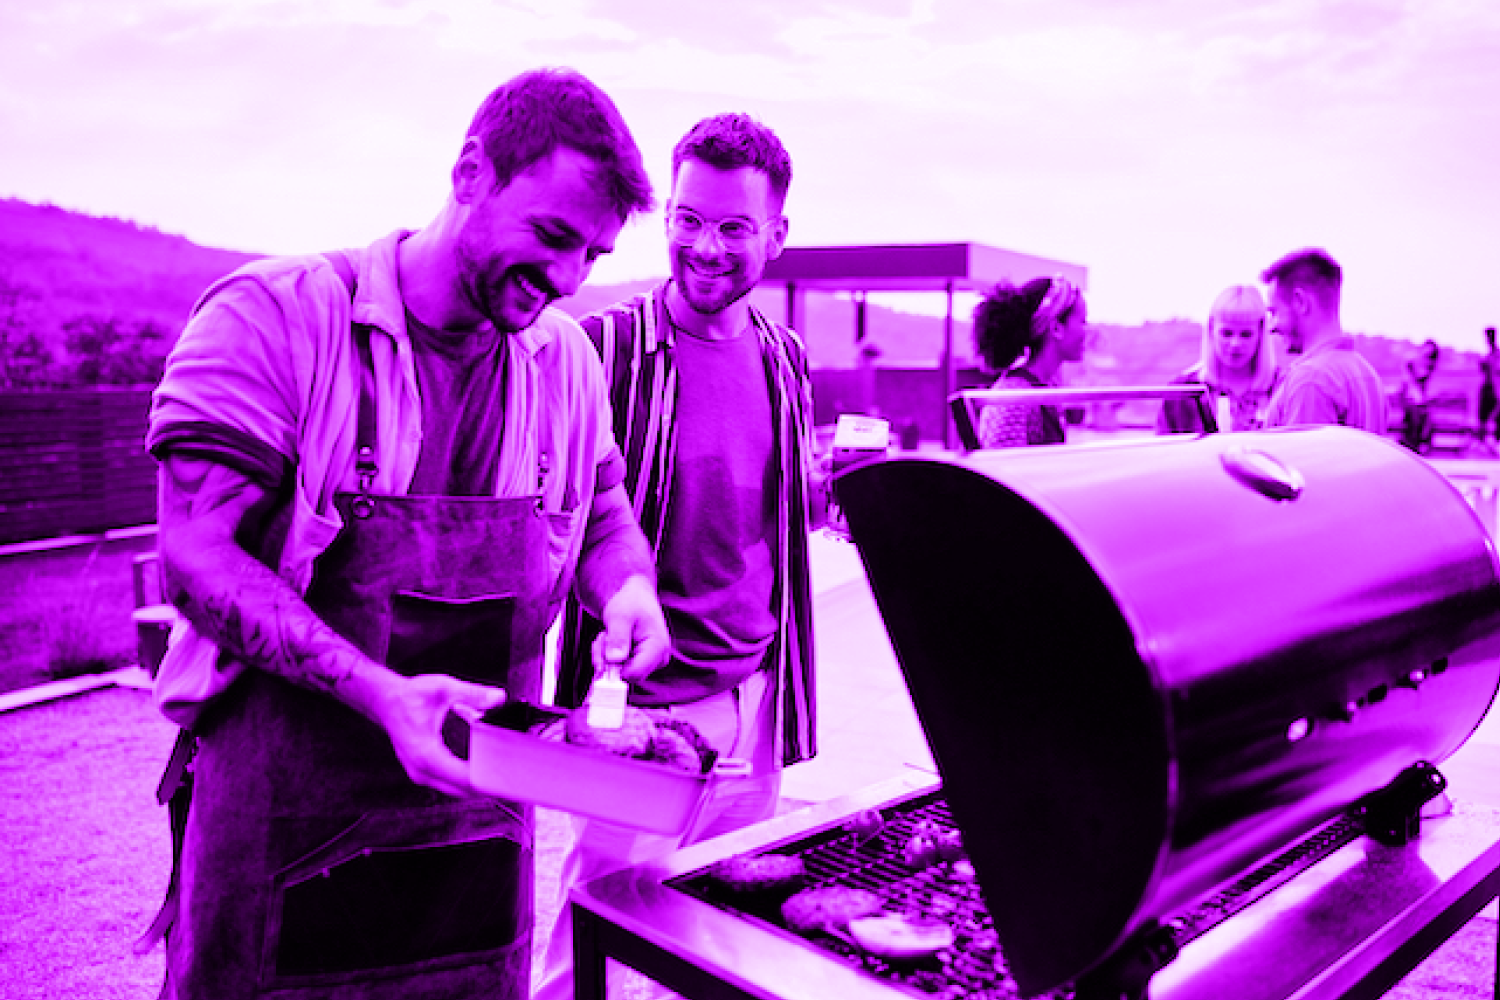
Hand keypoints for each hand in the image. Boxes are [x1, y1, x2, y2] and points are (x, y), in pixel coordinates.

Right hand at [363, 669, 506, 796]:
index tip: (506, 778)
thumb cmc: (407, 697)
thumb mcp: (443, 688)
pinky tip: (479, 773)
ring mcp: (419, 773)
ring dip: (475, 786)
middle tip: (511, 777)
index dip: (486, 780)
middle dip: (486, 786)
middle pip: (461, 790)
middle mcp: (421, 769)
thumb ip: (473, 694)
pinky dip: (464, 782)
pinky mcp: (421, 772)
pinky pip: (447, 784)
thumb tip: (497, 698)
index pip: (462, 778)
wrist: (385, 701)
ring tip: (500, 776)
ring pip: (454, 790)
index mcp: (426, 753)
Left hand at [598, 573, 670, 682]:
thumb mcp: (620, 616)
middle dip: (607, 659)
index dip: (613, 668)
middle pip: (625, 676)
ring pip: (619, 673)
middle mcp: (658, 659)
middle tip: (603, 637)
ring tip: (607, 634)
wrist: (636, 595)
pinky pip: (619, 668)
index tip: (602, 650)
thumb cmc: (631, 602)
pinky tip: (611, 640)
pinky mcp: (642, 662)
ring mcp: (650, 663)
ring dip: (606, 656)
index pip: (634, 674)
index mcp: (658, 648)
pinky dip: (609, 656)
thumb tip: (614, 661)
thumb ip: (618, 638)